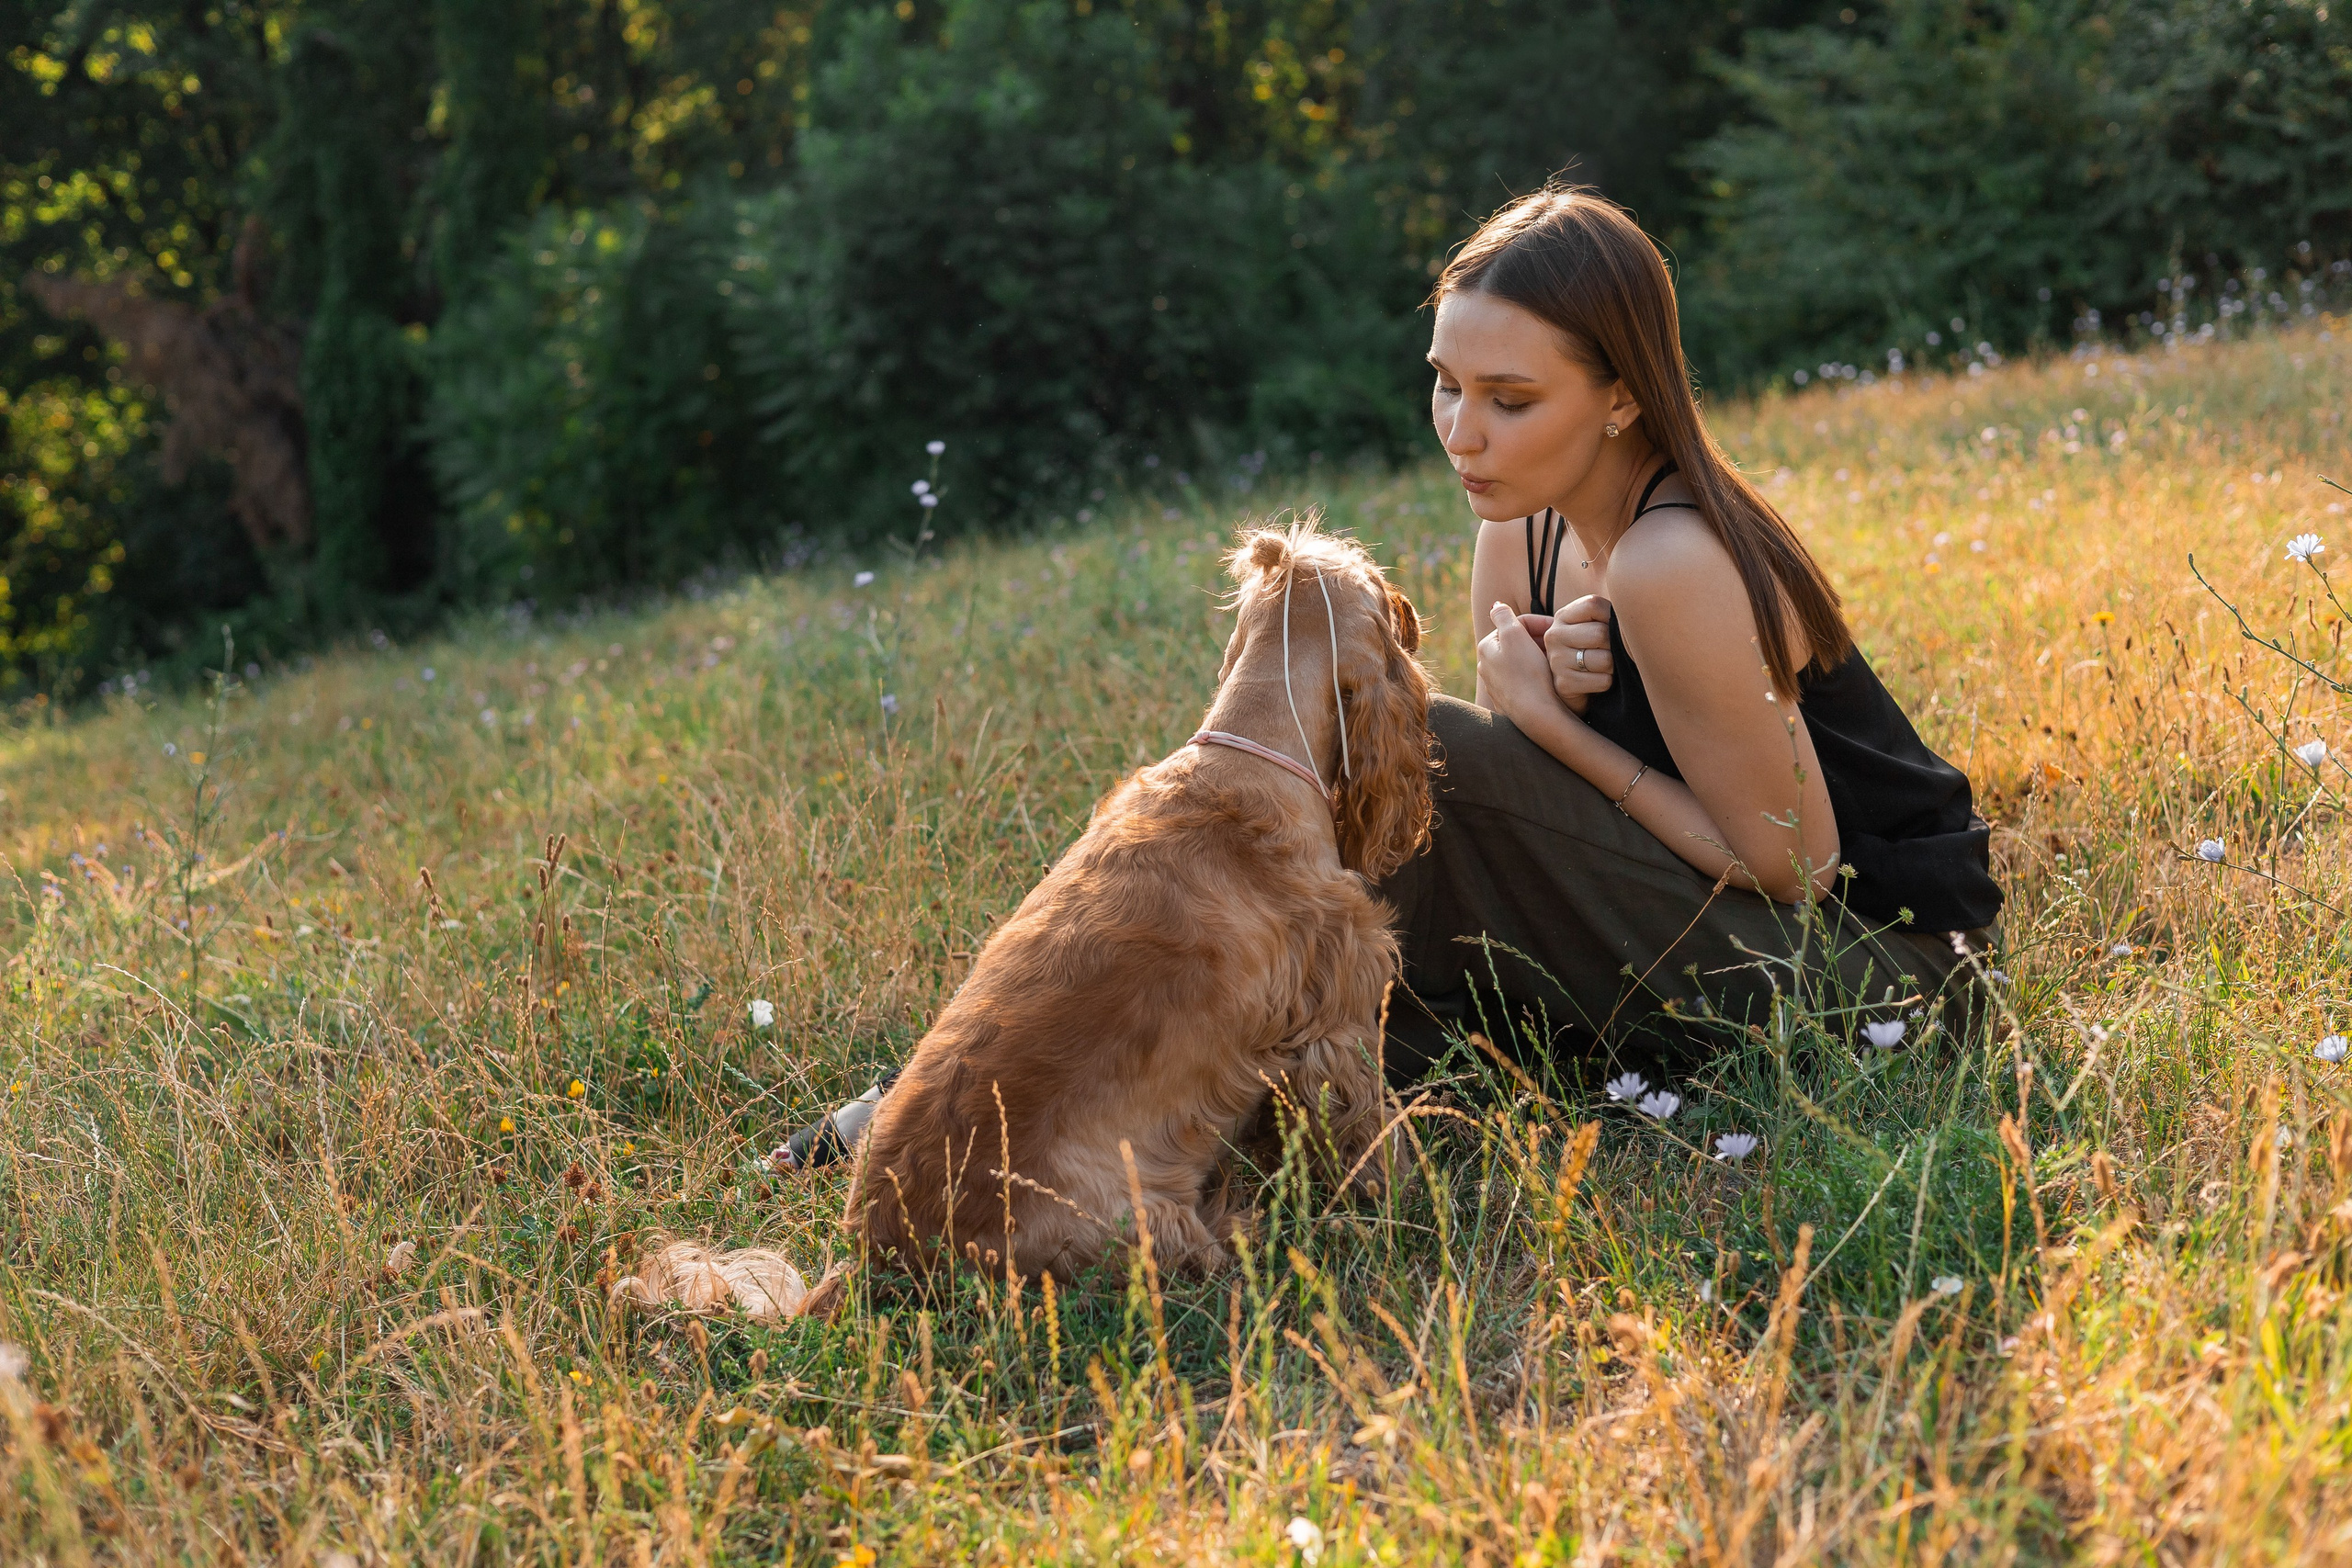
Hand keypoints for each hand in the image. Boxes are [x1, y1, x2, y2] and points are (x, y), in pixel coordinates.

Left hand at [1476, 602, 1566, 723]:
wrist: (1537, 717)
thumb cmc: (1528, 674)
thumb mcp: (1514, 636)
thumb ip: (1503, 616)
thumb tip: (1496, 605)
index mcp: (1486, 649)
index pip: (1516, 625)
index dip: (1539, 624)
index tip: (1558, 629)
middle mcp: (1487, 667)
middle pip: (1519, 643)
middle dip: (1540, 641)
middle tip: (1560, 645)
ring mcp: (1498, 686)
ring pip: (1524, 661)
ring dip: (1541, 657)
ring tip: (1559, 660)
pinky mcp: (1511, 701)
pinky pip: (1528, 679)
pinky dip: (1540, 674)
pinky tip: (1552, 678)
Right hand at [1542, 594, 1614, 713]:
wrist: (1574, 687)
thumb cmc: (1592, 651)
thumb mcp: (1593, 626)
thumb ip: (1607, 616)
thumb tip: (1629, 619)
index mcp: (1563, 616)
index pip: (1593, 604)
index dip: (1611, 616)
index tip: (1611, 627)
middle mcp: (1555, 636)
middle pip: (1600, 633)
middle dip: (1614, 646)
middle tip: (1608, 652)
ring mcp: (1556, 661)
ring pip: (1605, 660)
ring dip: (1612, 666)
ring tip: (1602, 667)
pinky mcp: (1564, 684)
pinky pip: (1603, 681)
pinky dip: (1607, 683)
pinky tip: (1596, 680)